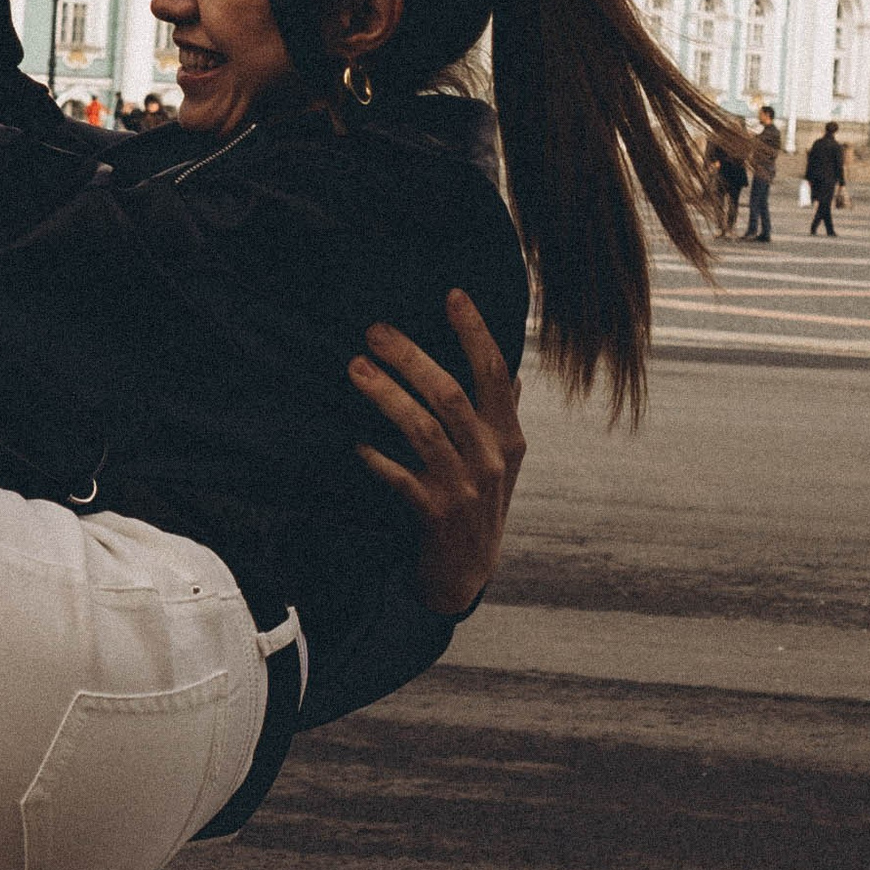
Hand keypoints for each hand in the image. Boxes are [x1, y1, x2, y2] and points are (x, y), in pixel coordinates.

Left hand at [350, 291, 525, 621]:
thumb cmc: (479, 505)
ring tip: (355, 369)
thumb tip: (514, 375)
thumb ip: (504, 418)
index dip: (475, 333)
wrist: (465, 574)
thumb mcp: (501, 462)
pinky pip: (402, 479)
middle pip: (451, 395)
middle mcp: (491, 458)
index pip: (496, 374)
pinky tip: (356, 443)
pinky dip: (378, 459)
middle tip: (375, 331)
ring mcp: (466, 488)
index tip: (453, 295)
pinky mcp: (437, 516)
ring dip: (386, 396)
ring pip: (424, 430)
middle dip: (412, 358)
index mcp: (508, 437)